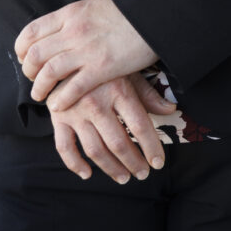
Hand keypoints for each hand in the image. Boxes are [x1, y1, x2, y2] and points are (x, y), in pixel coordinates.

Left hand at [14, 0, 157, 107]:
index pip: (31, 31)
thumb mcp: (92, 7)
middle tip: (33, 78)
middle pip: (34, 54)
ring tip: (41, 96)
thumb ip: (73, 20)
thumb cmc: (126, 12)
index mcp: (70, 14)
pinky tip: (58, 105)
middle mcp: (73, 31)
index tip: (24, 58)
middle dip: (28, 71)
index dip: (21, 49)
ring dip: (40, 88)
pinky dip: (60, 99)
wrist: (153, 14)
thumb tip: (57, 31)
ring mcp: (86, 50)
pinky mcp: (101, 68)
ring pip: (48, 72)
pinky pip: (71, 88)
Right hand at [50, 72, 174, 183]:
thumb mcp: (128, 72)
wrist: (67, 54)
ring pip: (95, 150)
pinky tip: (87, 173)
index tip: (158, 163)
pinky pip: (64, 147)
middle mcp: (96, 102)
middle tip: (142, 174)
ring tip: (123, 177)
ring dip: (111, 168)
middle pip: (119, 143)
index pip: (140, 126)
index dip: (151, 148)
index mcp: (118, 90)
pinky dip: (75, 164)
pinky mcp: (58, 118)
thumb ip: (148, 94)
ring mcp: (75, 111)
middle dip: (133, 163)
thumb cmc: (104, 64)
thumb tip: (171, 110)